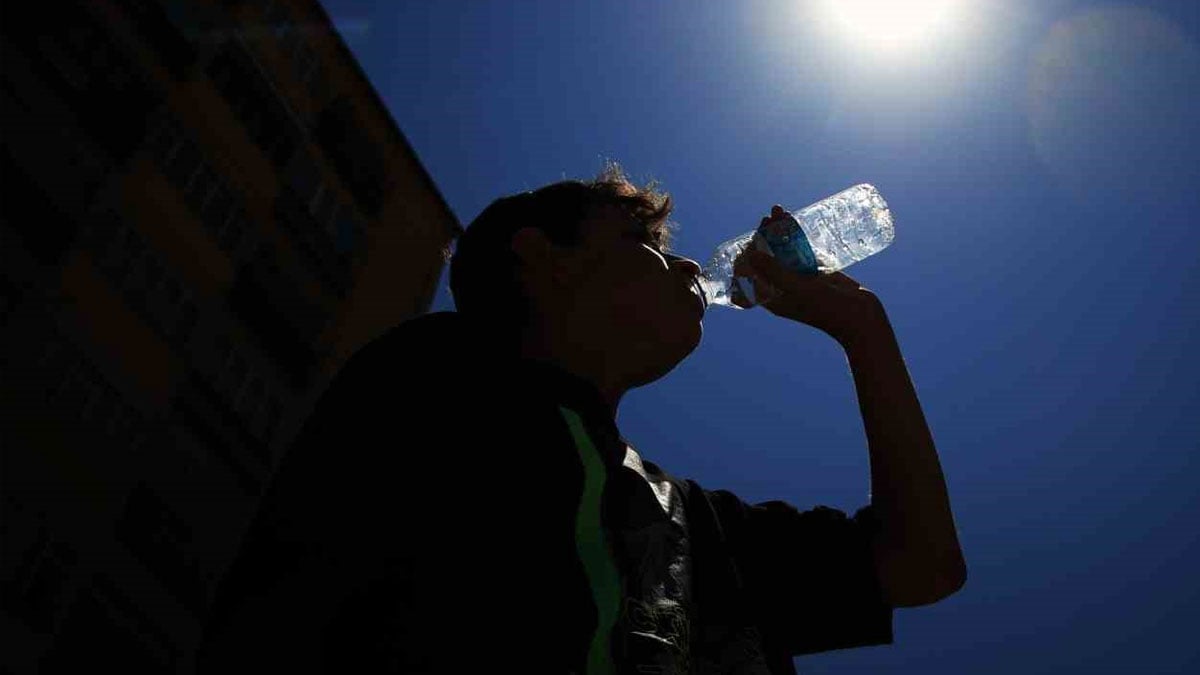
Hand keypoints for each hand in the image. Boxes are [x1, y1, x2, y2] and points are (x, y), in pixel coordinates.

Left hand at [734, 205, 886, 346]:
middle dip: (764, 237)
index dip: (747, 255)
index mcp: (772, 298)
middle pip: (767, 258)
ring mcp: (799, 278)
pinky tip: (793, 220)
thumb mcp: (798, 289)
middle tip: (767, 218)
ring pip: (784, 250)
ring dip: (779, 231)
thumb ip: (775, 272)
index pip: (751, 274)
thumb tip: (749, 255)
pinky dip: (796, 235)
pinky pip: (801, 250)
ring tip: (779, 210)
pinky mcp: (815, 270)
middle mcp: (782, 287)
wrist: (862, 317)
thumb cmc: (829, 310)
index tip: (752, 238)